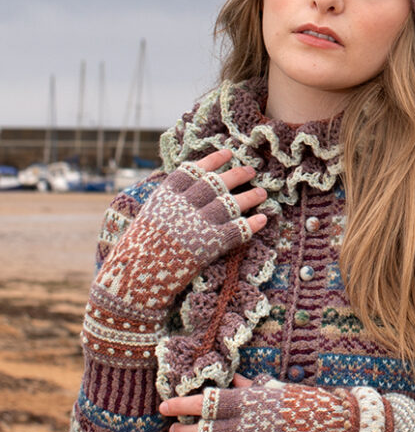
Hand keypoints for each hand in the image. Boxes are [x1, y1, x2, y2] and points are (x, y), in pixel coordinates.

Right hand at [95, 150, 267, 311]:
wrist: (134, 278)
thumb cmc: (137, 250)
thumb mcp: (148, 217)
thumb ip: (168, 202)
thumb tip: (189, 191)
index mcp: (165, 195)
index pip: (193, 170)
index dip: (212, 160)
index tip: (227, 153)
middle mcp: (182, 205)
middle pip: (215, 183)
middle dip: (236, 175)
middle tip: (251, 170)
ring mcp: (196, 224)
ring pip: (230, 204)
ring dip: (249, 197)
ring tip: (262, 192)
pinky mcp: (208, 245)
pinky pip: (236, 230)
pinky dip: (251, 224)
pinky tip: (263, 219)